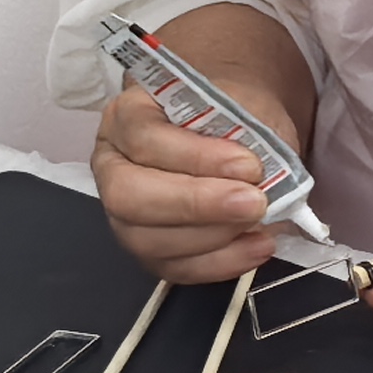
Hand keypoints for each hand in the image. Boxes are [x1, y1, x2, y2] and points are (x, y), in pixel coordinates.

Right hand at [92, 89, 281, 284]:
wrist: (243, 135)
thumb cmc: (235, 116)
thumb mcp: (241, 105)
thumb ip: (241, 132)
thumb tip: (256, 175)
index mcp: (126, 116)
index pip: (144, 138)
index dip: (197, 157)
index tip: (250, 165)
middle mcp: (112, 166)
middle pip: (129, 197)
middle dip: (195, 205)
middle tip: (253, 203)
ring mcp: (124, 215)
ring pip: (147, 241)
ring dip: (212, 237)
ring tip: (259, 222)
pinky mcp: (150, 251)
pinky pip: (174, 268)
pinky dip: (220, 263)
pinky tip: (256, 246)